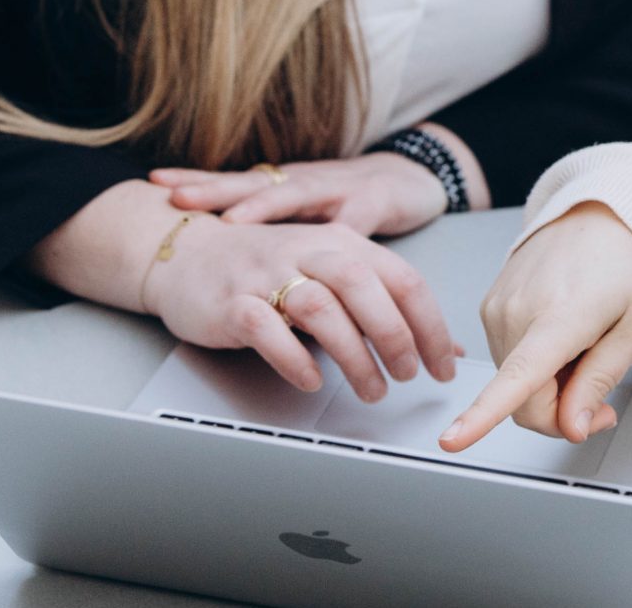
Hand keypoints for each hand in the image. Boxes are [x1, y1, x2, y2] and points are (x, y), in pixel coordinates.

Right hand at [144, 216, 458, 402]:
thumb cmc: (265, 268)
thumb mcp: (330, 275)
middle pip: (365, 286)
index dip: (429, 325)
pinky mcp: (232, 301)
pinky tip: (311, 380)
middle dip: (395, 336)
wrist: (187, 253)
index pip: (402, 278)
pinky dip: (294, 358)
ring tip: (369, 389)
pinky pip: (267, 328)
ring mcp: (267, 273)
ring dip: (353, 355)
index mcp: (340, 242)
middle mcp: (308, 250)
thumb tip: (444, 347)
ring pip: (321, 307)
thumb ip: (384, 305)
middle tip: (407, 376)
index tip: (442, 365)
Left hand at [151, 152, 449, 236]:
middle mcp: (303, 182)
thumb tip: (219, 257)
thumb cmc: (347, 201)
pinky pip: (354, 222)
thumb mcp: (302, 218)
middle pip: (252, 183)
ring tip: (235, 217)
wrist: (408, 177)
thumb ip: (267, 236)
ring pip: (296, 195)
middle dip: (215, 189)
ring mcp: (336, 190)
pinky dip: (339, 232)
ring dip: (265, 204)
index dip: (196, 181)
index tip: (156, 182)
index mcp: (282, 187)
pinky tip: (327, 240)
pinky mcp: (374, 203)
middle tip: (178, 197)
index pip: (233, 181)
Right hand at [438, 202, 631, 452]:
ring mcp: (497, 307)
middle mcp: (517, 311)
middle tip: (599, 404)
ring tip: (581, 351)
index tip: (452, 440)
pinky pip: (507, 361)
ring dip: (548, 389)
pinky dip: (532, 367)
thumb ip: (599, 381)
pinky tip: (559, 340)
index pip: (516, 378)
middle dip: (560, 416)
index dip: (482, 415)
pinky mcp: (488, 307)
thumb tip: (571, 427)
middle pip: (523, 403)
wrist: (597, 214)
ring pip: (513, 386)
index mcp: (559, 316)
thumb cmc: (622, 264)